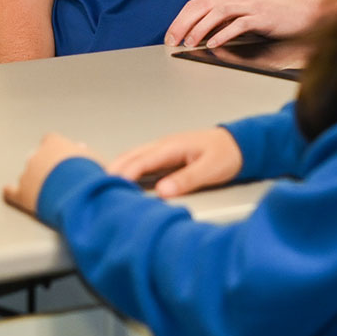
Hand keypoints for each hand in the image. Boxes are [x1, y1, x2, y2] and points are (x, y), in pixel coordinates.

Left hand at [3, 133, 97, 214]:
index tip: (63, 157)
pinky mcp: (21, 194)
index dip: (56, 151)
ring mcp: (27, 175)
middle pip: (37, 158)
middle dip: (44, 167)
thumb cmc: (90, 176)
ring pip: (26, 176)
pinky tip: (11, 194)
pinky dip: (12, 194)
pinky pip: (10, 193)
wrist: (79, 193)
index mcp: (55, 144)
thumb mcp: (95, 159)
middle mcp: (37, 156)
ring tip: (45, 193)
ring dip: (34, 182)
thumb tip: (82, 150)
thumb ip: (85, 154)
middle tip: (58, 178)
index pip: (51, 141)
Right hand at [107, 127, 243, 198]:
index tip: (111, 186)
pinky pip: (141, 160)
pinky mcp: (166, 155)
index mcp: (171, 147)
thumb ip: (186, 179)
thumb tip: (162, 191)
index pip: (141, 161)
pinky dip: (128, 167)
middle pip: (131, 156)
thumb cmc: (226, 155)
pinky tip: (122, 177)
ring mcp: (163, 149)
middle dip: (113, 169)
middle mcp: (163, 145)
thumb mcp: (211, 169)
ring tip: (103, 183)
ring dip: (118, 167)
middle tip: (96, 186)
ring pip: (133, 156)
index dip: (124, 174)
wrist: (239, 144)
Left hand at [165, 0, 336, 49]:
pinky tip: (214, 44)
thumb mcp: (237, 18)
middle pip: (202, 7)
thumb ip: (218, 23)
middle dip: (184, 24)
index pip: (195, 5)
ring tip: (190, 42)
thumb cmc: (265, 18)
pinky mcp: (261, 16)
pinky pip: (239, 24)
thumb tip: (194, 36)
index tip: (169, 36)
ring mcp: (248, 5)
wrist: (297, 13)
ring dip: (201, 28)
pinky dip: (224, 33)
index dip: (179, 20)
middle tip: (173, 41)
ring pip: (218, 13)